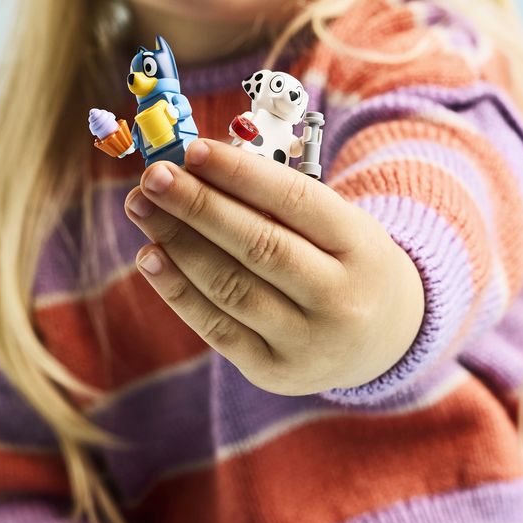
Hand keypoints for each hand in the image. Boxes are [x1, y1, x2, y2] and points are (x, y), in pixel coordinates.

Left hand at [123, 139, 424, 395]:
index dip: (241, 174)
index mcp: (360, 246)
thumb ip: (276, 201)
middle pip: (258, 245)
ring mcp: (307, 341)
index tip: (194, 150)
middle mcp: (339, 297)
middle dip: (198, 206)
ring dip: (178, 243)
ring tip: (141, 208)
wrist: (381, 339)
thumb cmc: (342, 261)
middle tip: (154, 176)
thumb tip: (196, 169)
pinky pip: (217, 328)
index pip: (294, 201)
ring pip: (231, 287)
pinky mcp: (274, 372)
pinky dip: (178, 290)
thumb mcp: (336, 224)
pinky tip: (150, 256)